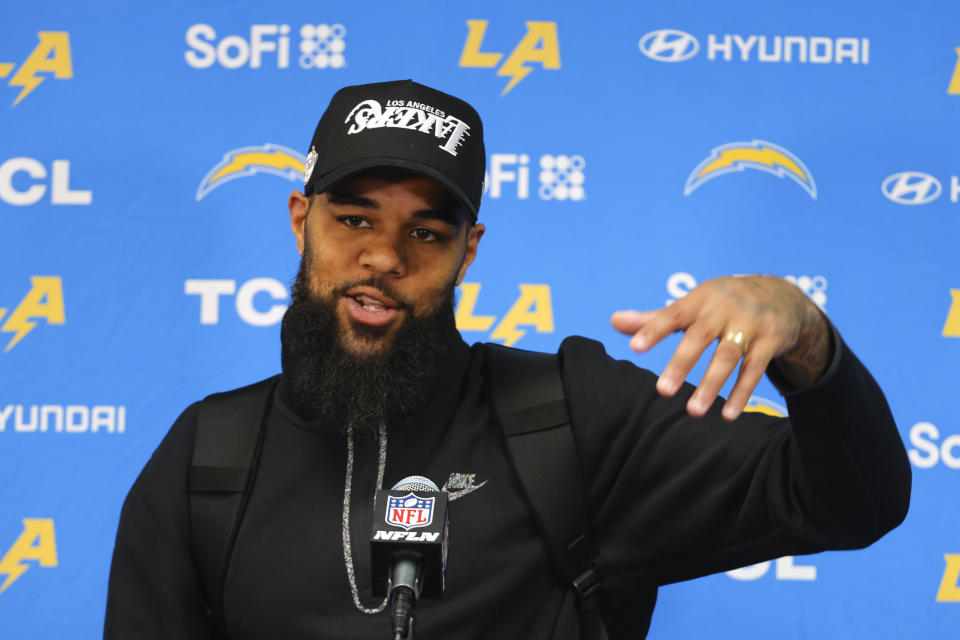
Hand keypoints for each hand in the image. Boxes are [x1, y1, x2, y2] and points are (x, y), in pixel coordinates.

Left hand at [611, 275, 830, 420]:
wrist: (782, 296)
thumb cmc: (723, 304)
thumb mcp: (692, 305)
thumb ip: (654, 318)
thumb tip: (613, 321)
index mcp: (699, 300)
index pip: (671, 315)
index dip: (652, 330)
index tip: (634, 348)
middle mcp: (724, 309)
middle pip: (700, 337)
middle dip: (681, 364)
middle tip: (662, 391)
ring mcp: (750, 324)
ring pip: (729, 356)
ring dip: (712, 384)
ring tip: (693, 412)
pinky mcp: (771, 340)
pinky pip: (756, 369)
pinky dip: (742, 393)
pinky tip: (728, 414)